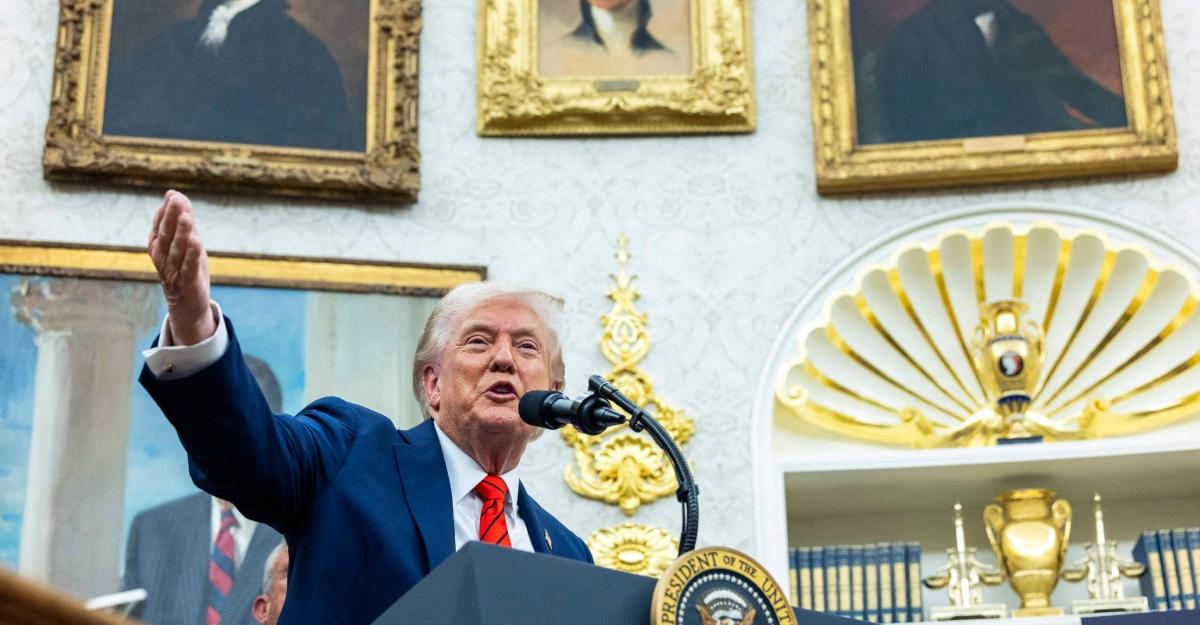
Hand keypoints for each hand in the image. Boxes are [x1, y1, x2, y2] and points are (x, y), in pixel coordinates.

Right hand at [148, 190, 215, 345]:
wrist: (186, 305)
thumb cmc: (185, 269)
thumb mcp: (185, 243)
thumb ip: (182, 220)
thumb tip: (175, 194)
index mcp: (159, 247)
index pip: (160, 226)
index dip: (166, 212)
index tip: (172, 195)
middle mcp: (162, 258)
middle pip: (166, 235)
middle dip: (171, 217)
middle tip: (176, 200)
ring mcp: (173, 272)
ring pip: (176, 250)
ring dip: (181, 233)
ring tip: (187, 216)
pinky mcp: (187, 283)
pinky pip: (188, 267)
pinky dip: (191, 254)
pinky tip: (196, 241)